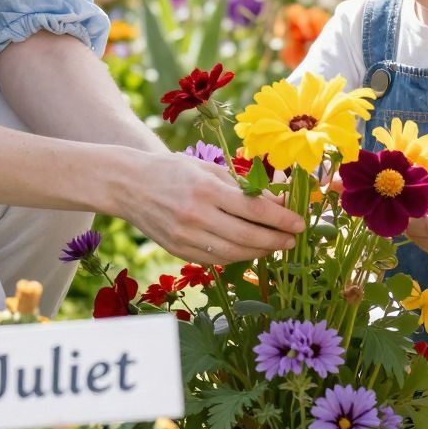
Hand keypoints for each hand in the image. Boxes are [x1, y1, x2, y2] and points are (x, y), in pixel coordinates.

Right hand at [101, 147, 299, 264]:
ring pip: (234, 253)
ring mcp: (185, 237)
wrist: (127, 185)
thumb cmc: (173, 170)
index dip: (282, 218)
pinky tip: (251, 250)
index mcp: (207, 190)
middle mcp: (196, 216)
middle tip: (293, 239)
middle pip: (248, 236)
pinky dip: (238, 257)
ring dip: (260, 252)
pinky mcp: (178, 250)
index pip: (255, 209)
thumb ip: (242, 186)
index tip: (300, 223)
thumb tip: (278, 201)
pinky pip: (216, 260)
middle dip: (276, 240)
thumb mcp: (208, 169)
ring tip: (276, 245)